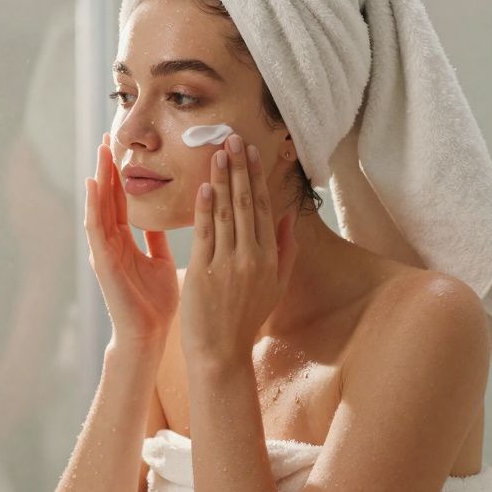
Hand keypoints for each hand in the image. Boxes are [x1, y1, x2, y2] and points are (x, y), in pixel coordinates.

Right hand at [84, 132, 178, 345]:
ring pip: (99, 206)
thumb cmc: (155, 304)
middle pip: (107, 197)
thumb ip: (157, 241)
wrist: (148, 335)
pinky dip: (94, 204)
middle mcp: (111, 242)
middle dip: (107, 167)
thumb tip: (164, 219)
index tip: (123, 147)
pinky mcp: (102, 261)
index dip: (122, 174)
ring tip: (100, 150)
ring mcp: (103, 251)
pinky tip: (95, 183)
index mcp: (125, 241)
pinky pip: (96, 227)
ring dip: (99, 178)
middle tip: (107, 135)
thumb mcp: (160, 263)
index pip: (121, 200)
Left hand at [181, 134, 298, 361]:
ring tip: (216, 153)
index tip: (250, 152)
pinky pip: (206, 234)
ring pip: (226, 213)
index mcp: (269, 258)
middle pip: (246, 204)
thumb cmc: (244, 320)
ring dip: (221, 179)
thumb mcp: (274, 287)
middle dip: (239, 168)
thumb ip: (284, 251)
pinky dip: (205, 209)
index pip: (263, 209)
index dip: (256, 178)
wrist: (221, 353)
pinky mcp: (205, 272)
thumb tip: (287, 219)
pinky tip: (204, 187)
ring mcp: (229, 264)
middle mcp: (252, 258)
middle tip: (233, 138)